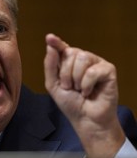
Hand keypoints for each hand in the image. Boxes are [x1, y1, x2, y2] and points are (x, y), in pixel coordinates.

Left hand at [44, 33, 124, 157]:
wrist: (85, 119)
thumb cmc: (70, 102)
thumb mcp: (54, 85)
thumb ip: (50, 66)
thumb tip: (50, 46)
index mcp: (69, 62)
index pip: (62, 48)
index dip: (56, 42)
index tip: (49, 38)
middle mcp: (83, 59)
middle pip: (70, 52)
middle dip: (65, 73)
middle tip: (69, 87)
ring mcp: (96, 63)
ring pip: (82, 58)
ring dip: (76, 78)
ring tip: (79, 89)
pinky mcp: (108, 70)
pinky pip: (93, 70)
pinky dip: (87, 84)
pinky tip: (88, 92)